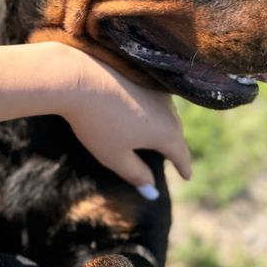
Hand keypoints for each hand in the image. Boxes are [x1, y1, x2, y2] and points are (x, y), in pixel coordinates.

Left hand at [56, 46, 191, 195]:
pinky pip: (152, 96)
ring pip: (165, 112)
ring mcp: (156, 88)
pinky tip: (140, 109)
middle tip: (174, 158)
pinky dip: (150, 107)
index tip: (187, 177)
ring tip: (156, 134)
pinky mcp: (142, 74)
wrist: (79, 78)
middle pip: (176, 132)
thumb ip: (137, 175)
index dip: (184, 168)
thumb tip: (152, 192)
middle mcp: (168, 108)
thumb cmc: (97, 123)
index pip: (181, 154)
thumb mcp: (115, 156)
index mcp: (166, 132)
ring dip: (163, 124)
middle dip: (175, 146)